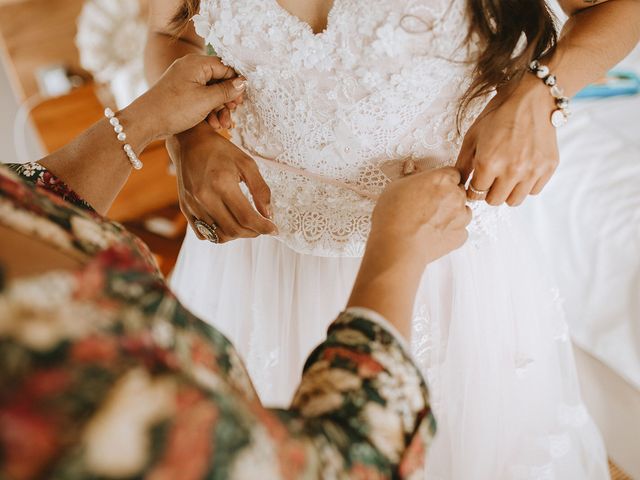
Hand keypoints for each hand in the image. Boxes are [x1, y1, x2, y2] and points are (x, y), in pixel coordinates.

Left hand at [131, 54, 245, 138]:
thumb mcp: (206, 100)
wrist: (145, 122)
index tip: (243, 98)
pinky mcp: (181, 93)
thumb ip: (226, 91)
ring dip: (219, 108)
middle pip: (219, 79)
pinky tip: (213, 124)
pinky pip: (201, 97)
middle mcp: (190, 68)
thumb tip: (243, 83)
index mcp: (197, 63)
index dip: (236, 82)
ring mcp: (185, 80)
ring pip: (211, 91)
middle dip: (228, 98)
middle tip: (234, 111)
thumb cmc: (174, 109)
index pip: (225, 67)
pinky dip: (208, 110)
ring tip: (223, 124)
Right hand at [166, 124, 276, 242]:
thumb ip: (260, 189)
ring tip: (245, 225)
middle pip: (233, 230)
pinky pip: (203, 234)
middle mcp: (205, 198)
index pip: (246, 217)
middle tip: (261, 226)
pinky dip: (218, 235)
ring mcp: (193, 205)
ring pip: (219, 236)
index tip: (273, 229)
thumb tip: (268, 214)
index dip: (263, 227)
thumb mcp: (247, 164)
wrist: (190, 143)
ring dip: (237, 235)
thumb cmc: (220, 151)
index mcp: (222, 184)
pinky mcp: (186, 209)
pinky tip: (227, 223)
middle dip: (252, 232)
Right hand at [370, 167, 470, 264]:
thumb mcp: (396, 187)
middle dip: (447, 196)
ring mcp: (461, 217)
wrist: (397, 247)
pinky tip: (435, 233)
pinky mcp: (460, 236)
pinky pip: (461, 230)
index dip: (443, 180)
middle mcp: (456, 195)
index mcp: (442, 179)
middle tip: (429, 205)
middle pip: (459, 191)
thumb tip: (414, 173)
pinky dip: (451, 232)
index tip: (434, 186)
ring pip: (463, 211)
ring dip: (452, 213)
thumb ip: (412, 178)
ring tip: (432, 221)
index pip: (453, 173)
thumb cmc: (393, 217)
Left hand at [456, 77, 559, 205]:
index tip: (476, 182)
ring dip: (507, 192)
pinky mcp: (548, 167)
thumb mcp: (473, 136)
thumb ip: (463, 163)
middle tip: (491, 178)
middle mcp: (512, 171)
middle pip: (494, 201)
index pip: (475, 194)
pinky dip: (527, 185)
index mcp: (489, 163)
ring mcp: (532, 170)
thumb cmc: (499, 114)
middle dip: (489, 192)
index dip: (472, 188)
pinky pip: (534, 191)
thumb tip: (458, 183)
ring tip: (506, 176)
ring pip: (514, 201)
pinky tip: (522, 170)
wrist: (532, 97)